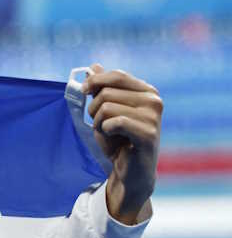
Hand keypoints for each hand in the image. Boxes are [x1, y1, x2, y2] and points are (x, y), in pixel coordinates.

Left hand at [82, 64, 161, 224]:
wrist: (129, 171)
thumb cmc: (118, 141)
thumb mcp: (104, 112)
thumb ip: (101, 89)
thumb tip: (93, 66)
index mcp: (147, 91)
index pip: (116, 75)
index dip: (95, 81)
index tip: (84, 91)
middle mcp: (154, 100)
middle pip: (107, 92)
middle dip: (94, 110)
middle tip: (101, 125)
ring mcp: (153, 116)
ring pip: (107, 107)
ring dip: (99, 123)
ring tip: (109, 134)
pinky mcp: (148, 133)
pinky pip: (114, 122)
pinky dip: (106, 131)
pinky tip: (114, 140)